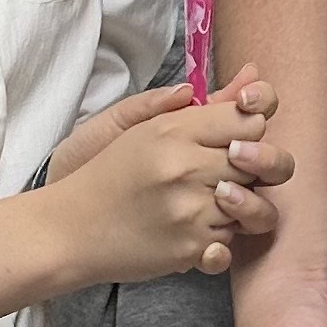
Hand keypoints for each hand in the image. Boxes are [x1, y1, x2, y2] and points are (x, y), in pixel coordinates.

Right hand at [44, 77, 284, 284]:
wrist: (68, 231)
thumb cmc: (108, 173)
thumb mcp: (145, 127)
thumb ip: (203, 104)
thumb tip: (253, 76)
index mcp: (175, 131)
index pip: (251, 120)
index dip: (249, 129)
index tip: (233, 139)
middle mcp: (185, 168)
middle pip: (259, 161)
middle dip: (250, 168)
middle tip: (223, 173)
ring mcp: (189, 212)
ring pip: (251, 204)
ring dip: (238, 206)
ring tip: (211, 202)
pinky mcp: (189, 249)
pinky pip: (232, 241)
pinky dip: (219, 239)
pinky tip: (196, 230)